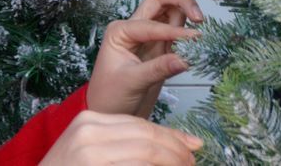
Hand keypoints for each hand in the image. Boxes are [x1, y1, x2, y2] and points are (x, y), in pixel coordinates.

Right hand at [39, 111, 203, 164]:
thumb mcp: (90, 151)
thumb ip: (123, 145)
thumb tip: (175, 145)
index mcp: (87, 120)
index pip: (139, 123)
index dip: (170, 135)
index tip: (191, 146)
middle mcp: (89, 130)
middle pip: (146, 135)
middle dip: (176, 150)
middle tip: (192, 161)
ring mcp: (91, 151)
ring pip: (147, 152)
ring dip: (172, 162)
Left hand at [87, 0, 203, 117]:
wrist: (109, 112)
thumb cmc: (110, 96)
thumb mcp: (132, 82)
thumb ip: (158, 69)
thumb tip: (186, 59)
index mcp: (120, 31)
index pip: (151, 24)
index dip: (173, 31)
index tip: (194, 39)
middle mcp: (134, 28)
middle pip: (160, 1)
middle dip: (181, 1)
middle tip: (200, 17)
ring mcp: (149, 38)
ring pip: (171, 14)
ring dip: (187, 15)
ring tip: (201, 29)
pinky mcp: (161, 50)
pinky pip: (178, 34)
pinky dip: (189, 33)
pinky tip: (198, 43)